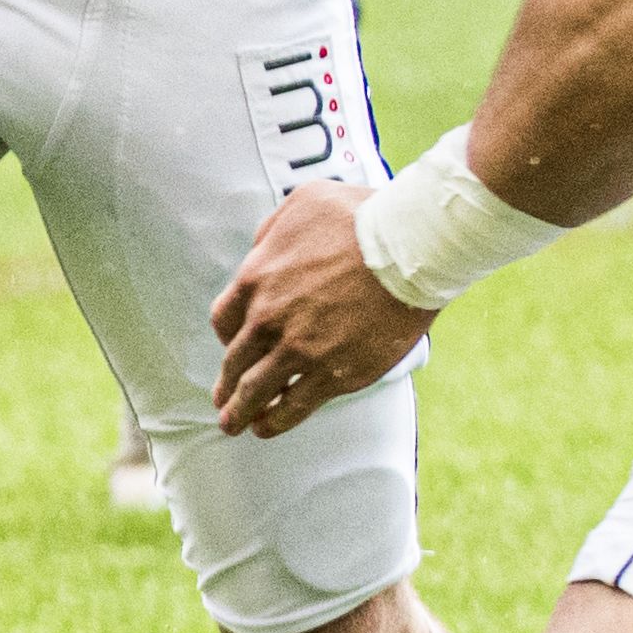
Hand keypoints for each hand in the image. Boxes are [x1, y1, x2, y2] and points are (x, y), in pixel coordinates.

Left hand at [210, 182, 432, 437]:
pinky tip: (266, 428)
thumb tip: (264, 248)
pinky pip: (295, 406)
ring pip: (257, 391)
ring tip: (234, 424)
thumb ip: (274, 232)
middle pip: (234, 361)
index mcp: (254, 280)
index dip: (226, 339)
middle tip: (222, 400)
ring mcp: (301, 350)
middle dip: (226, 384)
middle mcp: (268, 320)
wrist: (410, 247)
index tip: (233, 348)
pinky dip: (276, 421)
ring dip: (240, 412)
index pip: (223, 321)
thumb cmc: (361, 217)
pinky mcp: (337, 373)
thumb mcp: (301, 204)